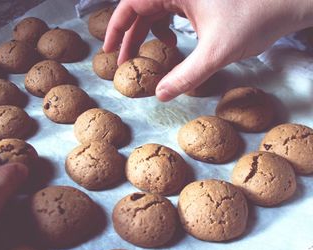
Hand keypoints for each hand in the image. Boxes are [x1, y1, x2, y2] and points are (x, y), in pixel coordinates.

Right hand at [103, 0, 312, 100]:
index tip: (107, 50)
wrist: (288, 3)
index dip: (115, 28)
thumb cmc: (255, 17)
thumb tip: (161, 95)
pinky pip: (171, 11)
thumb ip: (186, 75)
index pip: (132, 4)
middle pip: (141, 10)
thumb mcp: (216, 51)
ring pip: (156, 11)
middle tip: (124, 62)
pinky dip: (166, 28)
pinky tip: (173, 43)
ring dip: (148, 34)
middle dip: (131, 37)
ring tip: (147, 56)